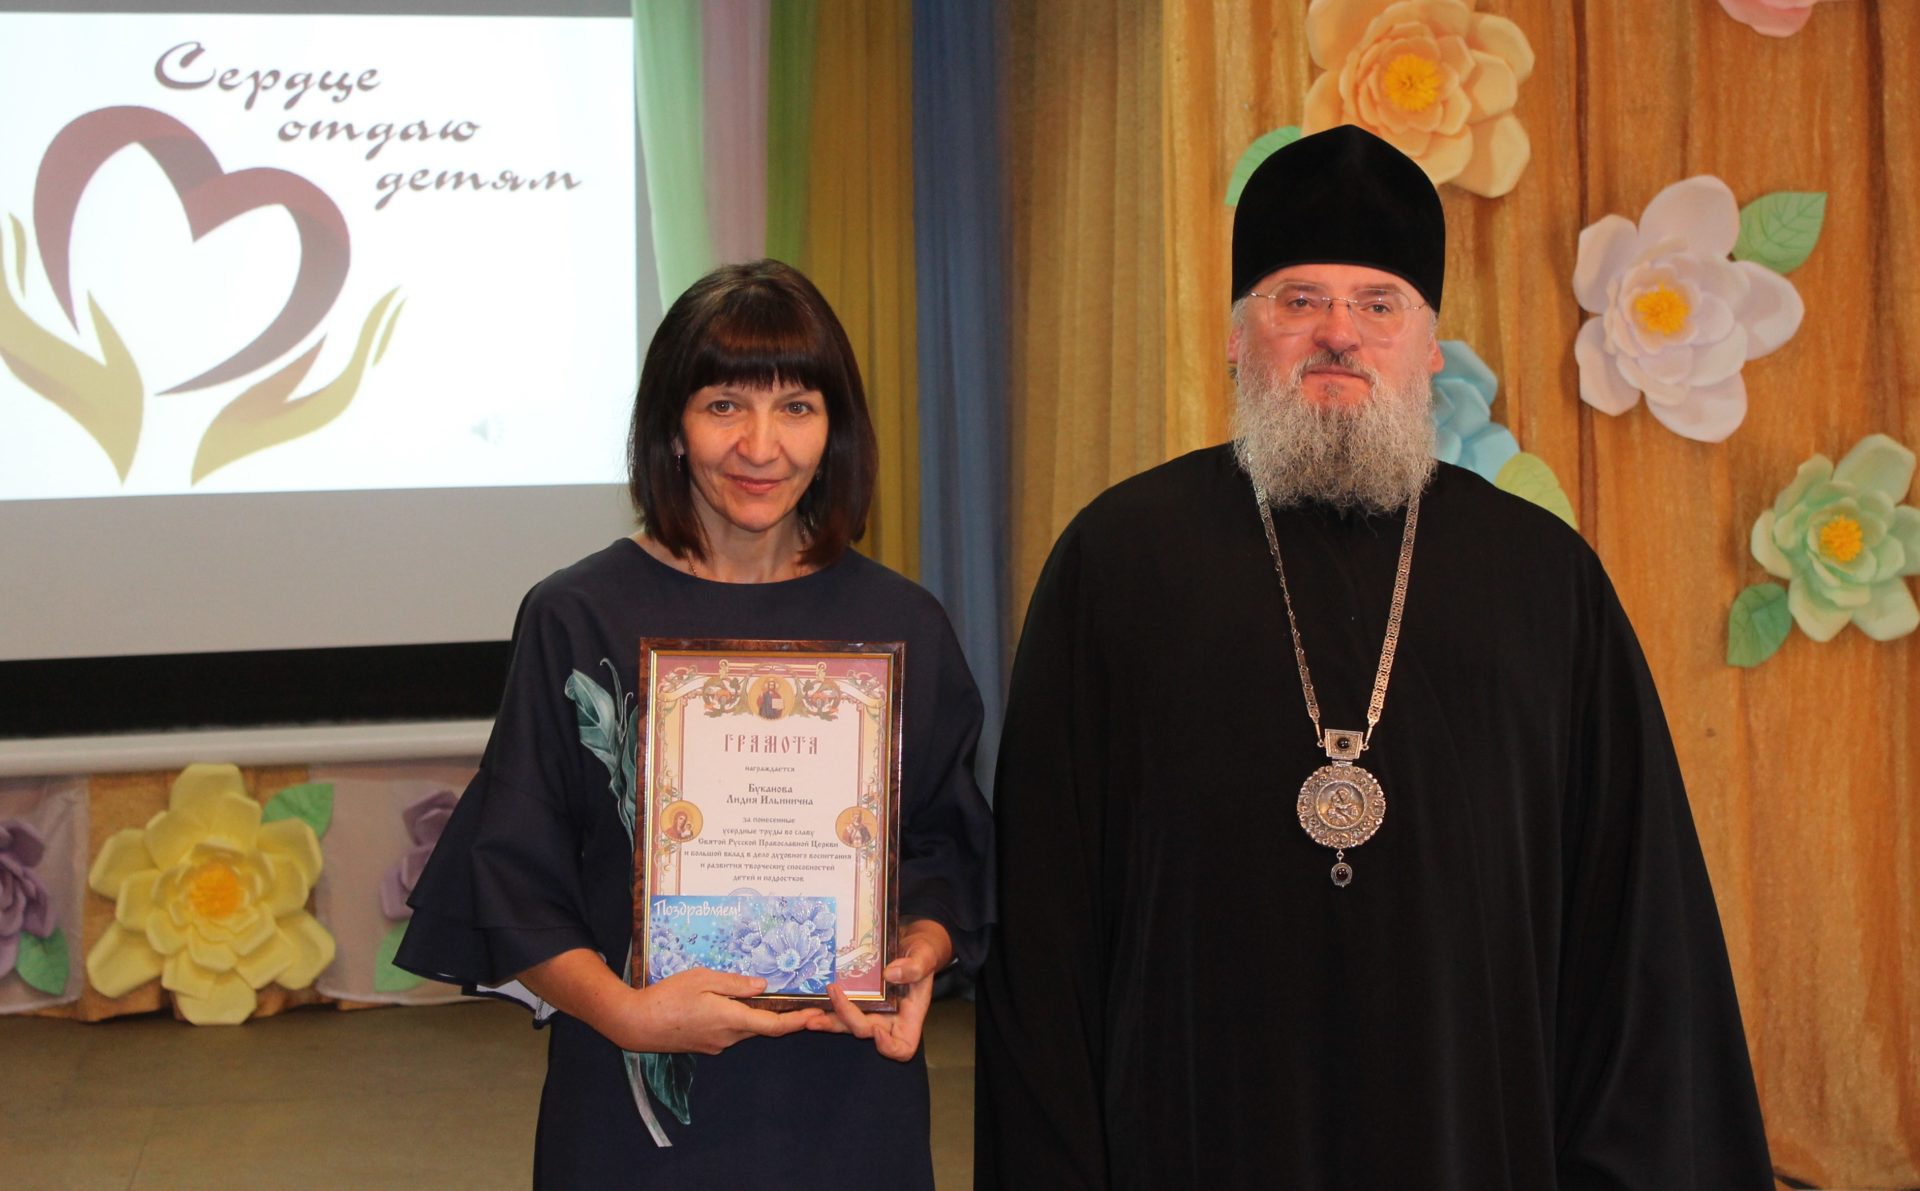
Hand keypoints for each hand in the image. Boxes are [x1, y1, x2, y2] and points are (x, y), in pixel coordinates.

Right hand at [602, 967, 823, 1054]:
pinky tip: (731, 1003)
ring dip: (758, 1015)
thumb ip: (735, 983)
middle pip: (763, 1027)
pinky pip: (730, 1031)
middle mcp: (728, 1037)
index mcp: (731, 1019)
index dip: (799, 1021)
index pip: (774, 1025)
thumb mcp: (702, 978)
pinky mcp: (705, 1045)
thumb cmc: (667, 996)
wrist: (636, 1024)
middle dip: (784, 1016)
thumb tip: (763, 986)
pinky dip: (739, 1019)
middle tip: (803, 1000)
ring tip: (767, 996)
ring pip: (746, 1028)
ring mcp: (717, 1044)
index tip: (818, 1015)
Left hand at [804, 917, 951, 1060]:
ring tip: (809, 1014)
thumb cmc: (922, 953)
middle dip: (848, 1019)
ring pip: (847, 1025)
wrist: (908, 942)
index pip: (903, 1047)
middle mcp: (888, 1019)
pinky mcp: (856, 1000)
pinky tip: (809, 1002)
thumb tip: (890, 974)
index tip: (877, 1030)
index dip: (889, 1047)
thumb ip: (915, 966)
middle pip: (866, 1032)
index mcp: (910, 1017)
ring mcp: (870, 1011)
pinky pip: (839, 1009)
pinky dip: (824, 1008)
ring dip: (828, 1021)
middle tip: (834, 994)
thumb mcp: (924, 955)